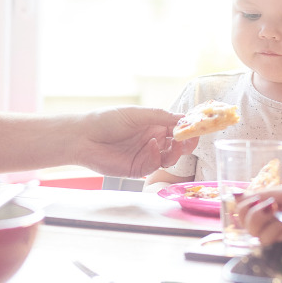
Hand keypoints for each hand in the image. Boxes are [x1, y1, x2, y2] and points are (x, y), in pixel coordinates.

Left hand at [77, 106, 197, 177]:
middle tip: (190, 140)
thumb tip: (184, 118)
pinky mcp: (138, 169)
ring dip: (175, 151)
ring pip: (169, 157)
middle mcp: (151, 140)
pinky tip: (151, 146)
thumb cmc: (107, 120)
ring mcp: (145, 155)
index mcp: (152, 124)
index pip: (176, 127)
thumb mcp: (137, 113)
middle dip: (186, 143)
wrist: (84, 138)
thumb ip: (161, 116)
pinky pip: (155, 166)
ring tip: (175, 144)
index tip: (197, 127)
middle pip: (177, 144)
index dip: (187, 128)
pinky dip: (156, 156)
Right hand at [236, 179, 281, 246]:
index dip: (247, 208)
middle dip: (258, 217)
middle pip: (250, 227)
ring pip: (262, 239)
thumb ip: (269, 194)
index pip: (247, 210)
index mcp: (278, 203)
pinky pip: (280, 251)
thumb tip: (238, 195)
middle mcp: (280, 221)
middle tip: (275, 209)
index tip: (261, 202)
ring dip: (275, 226)